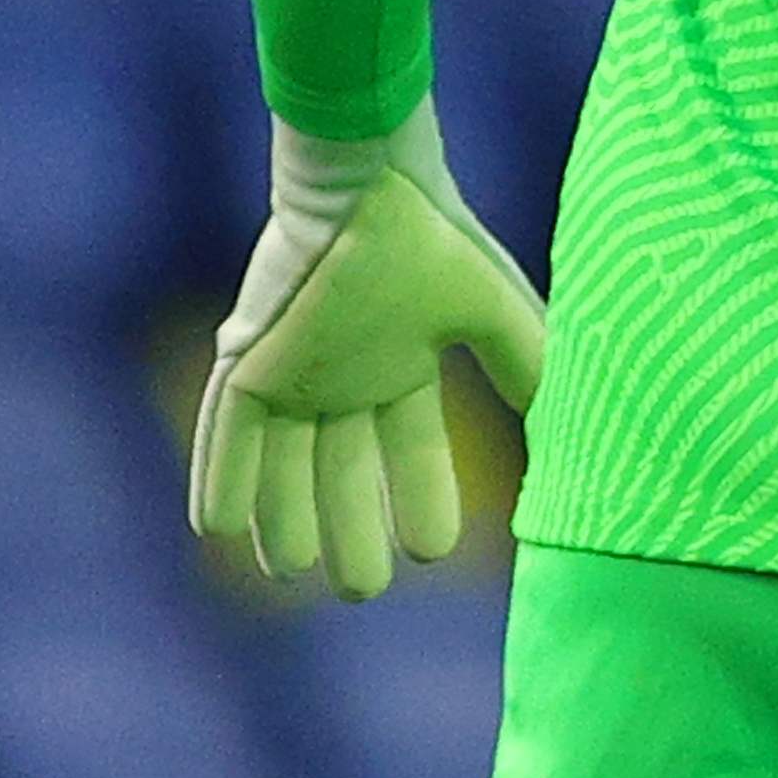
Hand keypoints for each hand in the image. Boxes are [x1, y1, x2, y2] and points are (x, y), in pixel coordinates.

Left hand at [190, 106, 548, 599]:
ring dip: (284, 517)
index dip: (422, 500)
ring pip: (281, 462)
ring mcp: (291, 369)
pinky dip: (219, 478)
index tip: (437, 554)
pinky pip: (224, 429)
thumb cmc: (435, 240)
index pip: (411, 450)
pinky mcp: (247, 355)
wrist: (371, 185)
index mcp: (399, 366)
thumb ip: (523, 367)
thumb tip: (560, 427)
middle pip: (342, 472)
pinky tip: (217, 530)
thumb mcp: (492, 311)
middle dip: (351, 532)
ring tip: (295, 571)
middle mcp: (342, 378)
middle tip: (362, 592)